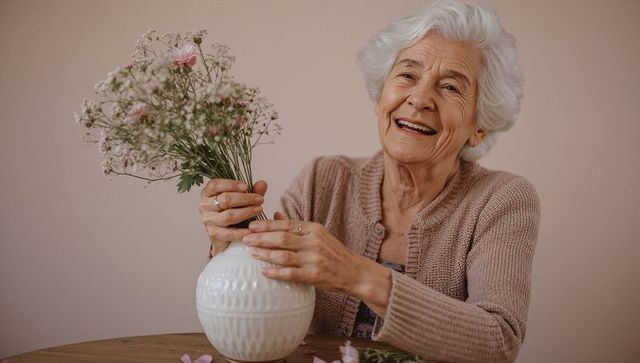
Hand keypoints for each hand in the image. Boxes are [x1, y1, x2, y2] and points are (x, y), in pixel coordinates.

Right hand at [199, 179, 266, 257]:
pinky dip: (243, 231)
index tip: (246, 187)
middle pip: (225, 199)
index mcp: (208, 193)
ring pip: (228, 215)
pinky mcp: (213, 234)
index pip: (215, 185)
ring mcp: (208, 220)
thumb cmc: (233, 211)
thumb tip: (262, 183)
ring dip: (246, 212)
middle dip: (245, 199)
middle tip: (260, 200)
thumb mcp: (242, 199)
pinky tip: (253, 228)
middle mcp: (204, 205)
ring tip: (259, 210)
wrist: (226, 234)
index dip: (231, 185)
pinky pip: (230, 232)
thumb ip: (251, 192)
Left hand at [243, 219, 377, 292]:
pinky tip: (264, 271)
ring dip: (265, 254)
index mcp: (314, 229)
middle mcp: (314, 242)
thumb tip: (275, 215)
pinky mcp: (314, 276)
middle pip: (282, 238)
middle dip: (261, 238)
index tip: (252, 226)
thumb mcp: (317, 234)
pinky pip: (290, 274)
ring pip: (283, 255)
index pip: (286, 224)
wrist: (353, 272)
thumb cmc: (333, 253)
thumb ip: (296, 226)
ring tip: (251, 252)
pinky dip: (276, 272)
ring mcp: (314, 260)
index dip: (267, 225)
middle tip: (245, 238)